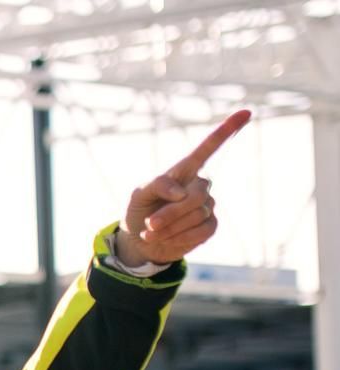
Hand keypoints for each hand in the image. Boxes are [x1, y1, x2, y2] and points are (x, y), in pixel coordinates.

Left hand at [115, 109, 250, 267]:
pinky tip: (166, 239)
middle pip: (196, 196)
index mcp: (184, 170)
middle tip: (150, 224)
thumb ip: (159, 184)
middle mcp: (200, 185)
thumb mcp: (139, 194)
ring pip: (197, 215)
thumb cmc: (140, 211)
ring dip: (170, 228)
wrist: (139, 241)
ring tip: (151, 233)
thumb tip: (183, 193)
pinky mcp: (209, 226)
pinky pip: (201, 231)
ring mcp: (207, 205)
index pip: (207, 148)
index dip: (226, 130)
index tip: (246, 112)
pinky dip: (179, 238)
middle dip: (171, 213)